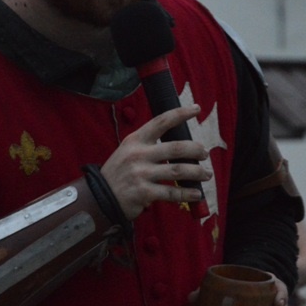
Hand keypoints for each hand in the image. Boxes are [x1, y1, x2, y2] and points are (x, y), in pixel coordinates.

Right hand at [101, 105, 210, 219]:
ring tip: (206, 174)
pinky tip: (196, 194)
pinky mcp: (144, 193)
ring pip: (178, 170)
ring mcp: (141, 174)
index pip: (161, 122)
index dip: (181, 113)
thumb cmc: (118, 173)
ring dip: (196, 172)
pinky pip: (172, 193)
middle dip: (196, 150)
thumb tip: (177, 146)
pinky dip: (187, 194)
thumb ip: (147, 145)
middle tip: (205, 154)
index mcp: (135, 140)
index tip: (196, 109)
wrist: (99, 197)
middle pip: (176, 147)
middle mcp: (139, 154)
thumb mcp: (127, 151)